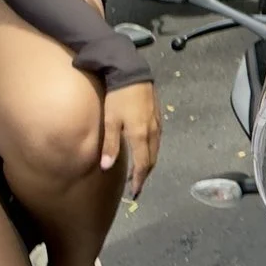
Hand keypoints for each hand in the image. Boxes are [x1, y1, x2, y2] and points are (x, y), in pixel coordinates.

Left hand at [102, 82, 161, 200]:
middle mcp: (152, 133)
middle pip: (151, 160)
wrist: (132, 72)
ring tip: (139, 171)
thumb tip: (107, 167)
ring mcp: (157, 124)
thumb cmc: (118, 97)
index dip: (138, 180)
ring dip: (148, 163)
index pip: (142, 165)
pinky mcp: (158, 117)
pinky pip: (157, 140)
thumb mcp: (110, 121)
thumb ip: (110, 145)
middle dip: (144, 175)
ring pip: (156, 150)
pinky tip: (144, 150)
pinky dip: (151, 151)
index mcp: (140, 136)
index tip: (134, 193)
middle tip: (136, 185)